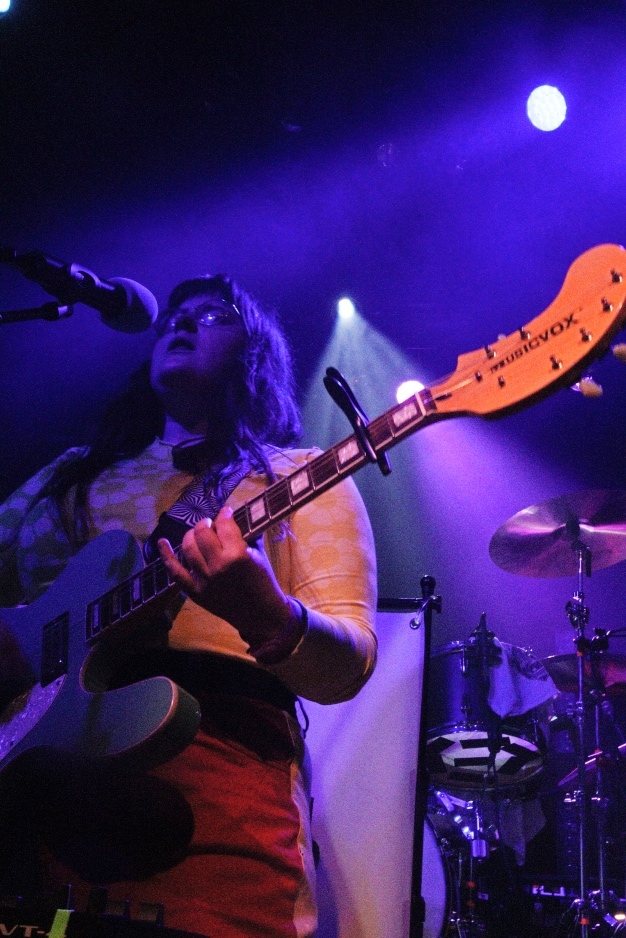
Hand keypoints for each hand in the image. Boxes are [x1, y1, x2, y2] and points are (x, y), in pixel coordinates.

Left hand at [158, 507, 303, 660]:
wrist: (260, 614)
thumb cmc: (263, 581)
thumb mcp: (259, 553)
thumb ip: (248, 532)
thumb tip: (241, 510)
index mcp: (237, 554)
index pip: (224, 523)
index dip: (225, 513)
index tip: (226, 512)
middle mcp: (218, 565)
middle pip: (202, 532)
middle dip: (207, 523)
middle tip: (213, 525)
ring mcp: (204, 579)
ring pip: (188, 547)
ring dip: (192, 535)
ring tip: (200, 534)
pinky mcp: (195, 592)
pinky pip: (175, 572)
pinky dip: (167, 556)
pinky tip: (162, 542)